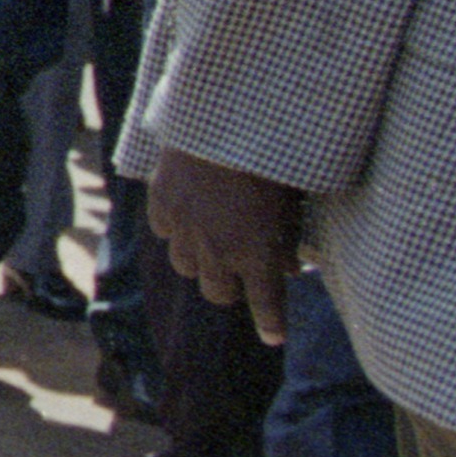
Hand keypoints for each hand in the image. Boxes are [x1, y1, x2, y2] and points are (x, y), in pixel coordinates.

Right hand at [149, 146, 298, 346]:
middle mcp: (217, 250)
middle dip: (233, 288)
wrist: (227, 118)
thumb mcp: (294, 201)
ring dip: (202, 260)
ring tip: (213, 242)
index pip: (266, 303)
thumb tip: (291, 265)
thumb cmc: (272, 158)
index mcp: (256, 253)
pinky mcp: (162, 203)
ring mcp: (185, 228)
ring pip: (186, 266)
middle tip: (243, 272)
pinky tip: (190, 212)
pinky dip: (178, 228)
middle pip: (219, 293)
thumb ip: (288, 238)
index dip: (272, 324)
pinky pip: (166, 230)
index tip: (274, 338)